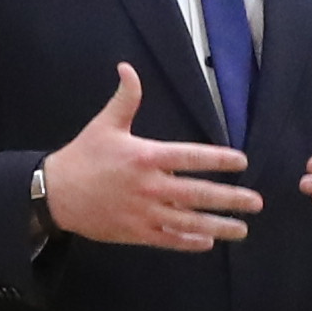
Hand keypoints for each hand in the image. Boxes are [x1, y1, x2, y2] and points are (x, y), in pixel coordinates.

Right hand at [43, 60, 260, 250]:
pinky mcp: (135, 232)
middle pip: (198, 193)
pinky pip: (168, 239)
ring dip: (219, 226)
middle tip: (256, 202)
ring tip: (242, 229)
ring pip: (189, 221)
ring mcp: (144, 212)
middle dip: (230, 199)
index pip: (190, 157)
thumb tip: (128, 68)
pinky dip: (189, 242)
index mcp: (146, 157)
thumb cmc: (83, 157)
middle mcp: (150, 186)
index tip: (241, 162)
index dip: (218, 159)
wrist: (55, 194)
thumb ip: (125, 98)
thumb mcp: (105, 124)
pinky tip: (209, 241)